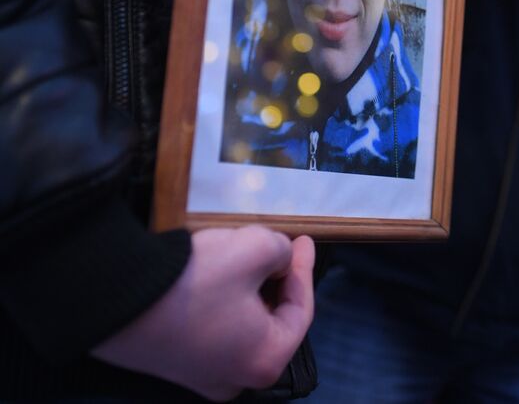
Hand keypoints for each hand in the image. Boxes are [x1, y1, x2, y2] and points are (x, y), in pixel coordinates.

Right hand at [91, 227, 314, 400]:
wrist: (113, 296)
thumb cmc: (194, 280)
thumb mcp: (255, 248)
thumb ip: (282, 252)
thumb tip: (279, 257)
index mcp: (265, 360)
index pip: (300, 310)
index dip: (304, 270)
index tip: (303, 240)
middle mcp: (234, 379)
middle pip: (271, 320)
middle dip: (276, 280)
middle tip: (279, 248)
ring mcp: (199, 375)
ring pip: (241, 323)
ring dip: (248, 288)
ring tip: (249, 254)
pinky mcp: (172, 362)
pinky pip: (212, 330)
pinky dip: (222, 301)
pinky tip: (216, 273)